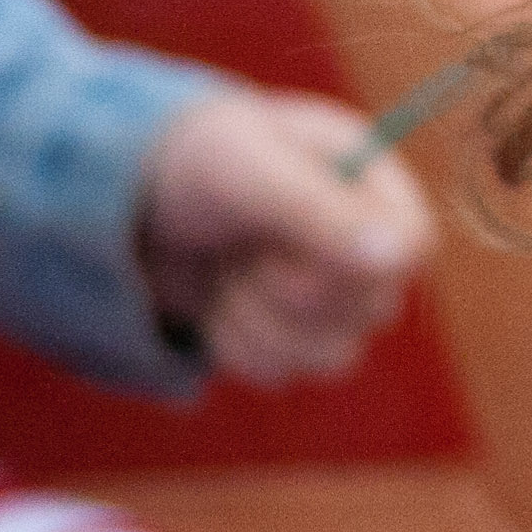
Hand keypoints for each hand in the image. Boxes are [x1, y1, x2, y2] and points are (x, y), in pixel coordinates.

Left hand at [135, 89, 436, 384]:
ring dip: (262, 327)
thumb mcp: (248, 174)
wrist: (119, 199)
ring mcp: (326, 290)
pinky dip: (240, 348)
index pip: (412, 246)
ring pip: (334, 356)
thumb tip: (400, 255)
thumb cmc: (190, 160)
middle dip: (289, 296)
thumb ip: (321, 212)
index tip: (281, 250)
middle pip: (373, 311)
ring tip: (224, 279)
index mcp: (368, 181)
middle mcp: (360, 238)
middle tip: (240, 254)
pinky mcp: (287, 330)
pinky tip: (215, 307)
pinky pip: (289, 371)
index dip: (352, 267)